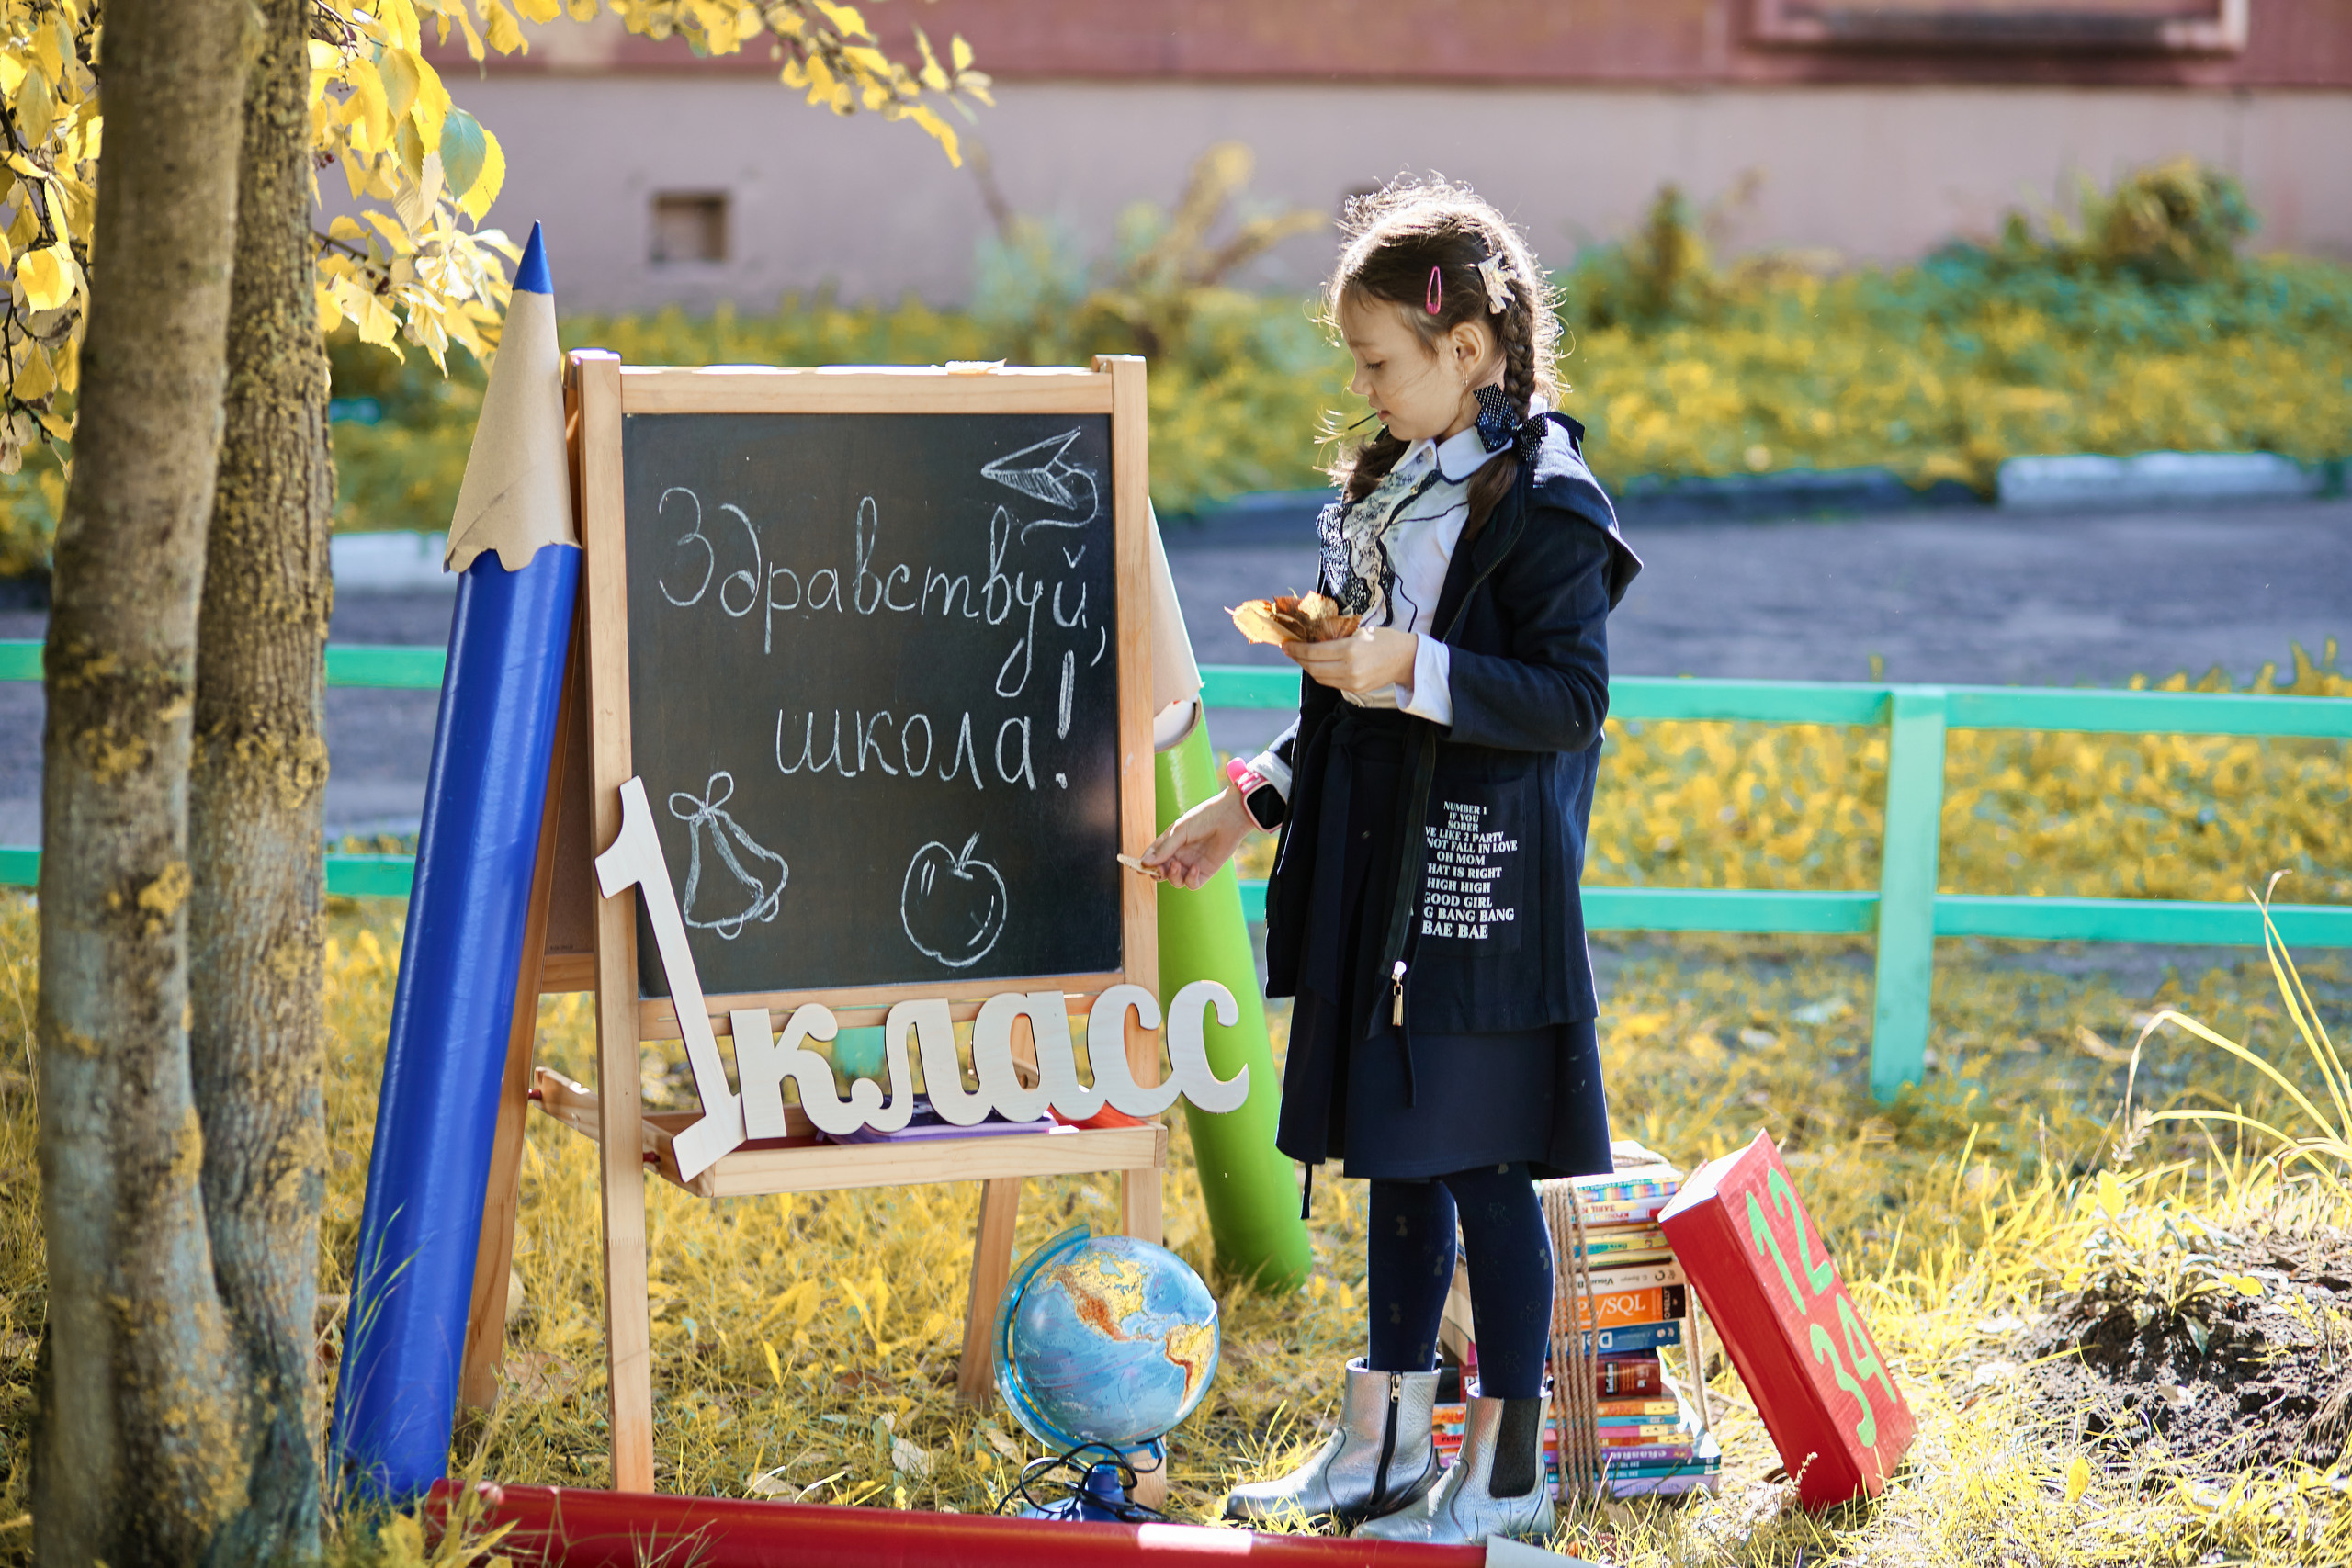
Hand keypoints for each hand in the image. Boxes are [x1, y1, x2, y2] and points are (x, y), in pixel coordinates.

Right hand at [1141, 785, 1254, 891]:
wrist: (1229, 818)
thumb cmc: (1203, 818)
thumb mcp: (1180, 832)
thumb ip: (1164, 849)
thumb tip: (1146, 863)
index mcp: (1170, 842)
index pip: (1152, 856)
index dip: (1144, 863)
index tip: (1138, 868)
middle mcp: (1179, 855)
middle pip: (1162, 872)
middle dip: (1157, 874)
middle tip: (1159, 870)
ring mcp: (1191, 864)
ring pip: (1175, 881)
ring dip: (1172, 877)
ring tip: (1175, 865)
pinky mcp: (1205, 871)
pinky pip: (1192, 884)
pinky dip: (1190, 880)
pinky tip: (1194, 868)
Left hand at [1284, 627, 1419, 694]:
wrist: (1407, 659)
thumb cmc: (1384, 639)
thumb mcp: (1360, 632)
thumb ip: (1337, 636)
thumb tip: (1312, 637)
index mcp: (1349, 649)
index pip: (1313, 652)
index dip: (1296, 649)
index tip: (1285, 644)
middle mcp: (1349, 668)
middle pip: (1313, 668)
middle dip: (1298, 659)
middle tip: (1290, 650)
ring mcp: (1352, 682)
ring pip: (1320, 678)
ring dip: (1308, 668)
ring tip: (1302, 658)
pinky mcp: (1355, 690)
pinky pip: (1331, 683)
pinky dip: (1321, 674)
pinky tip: (1318, 665)